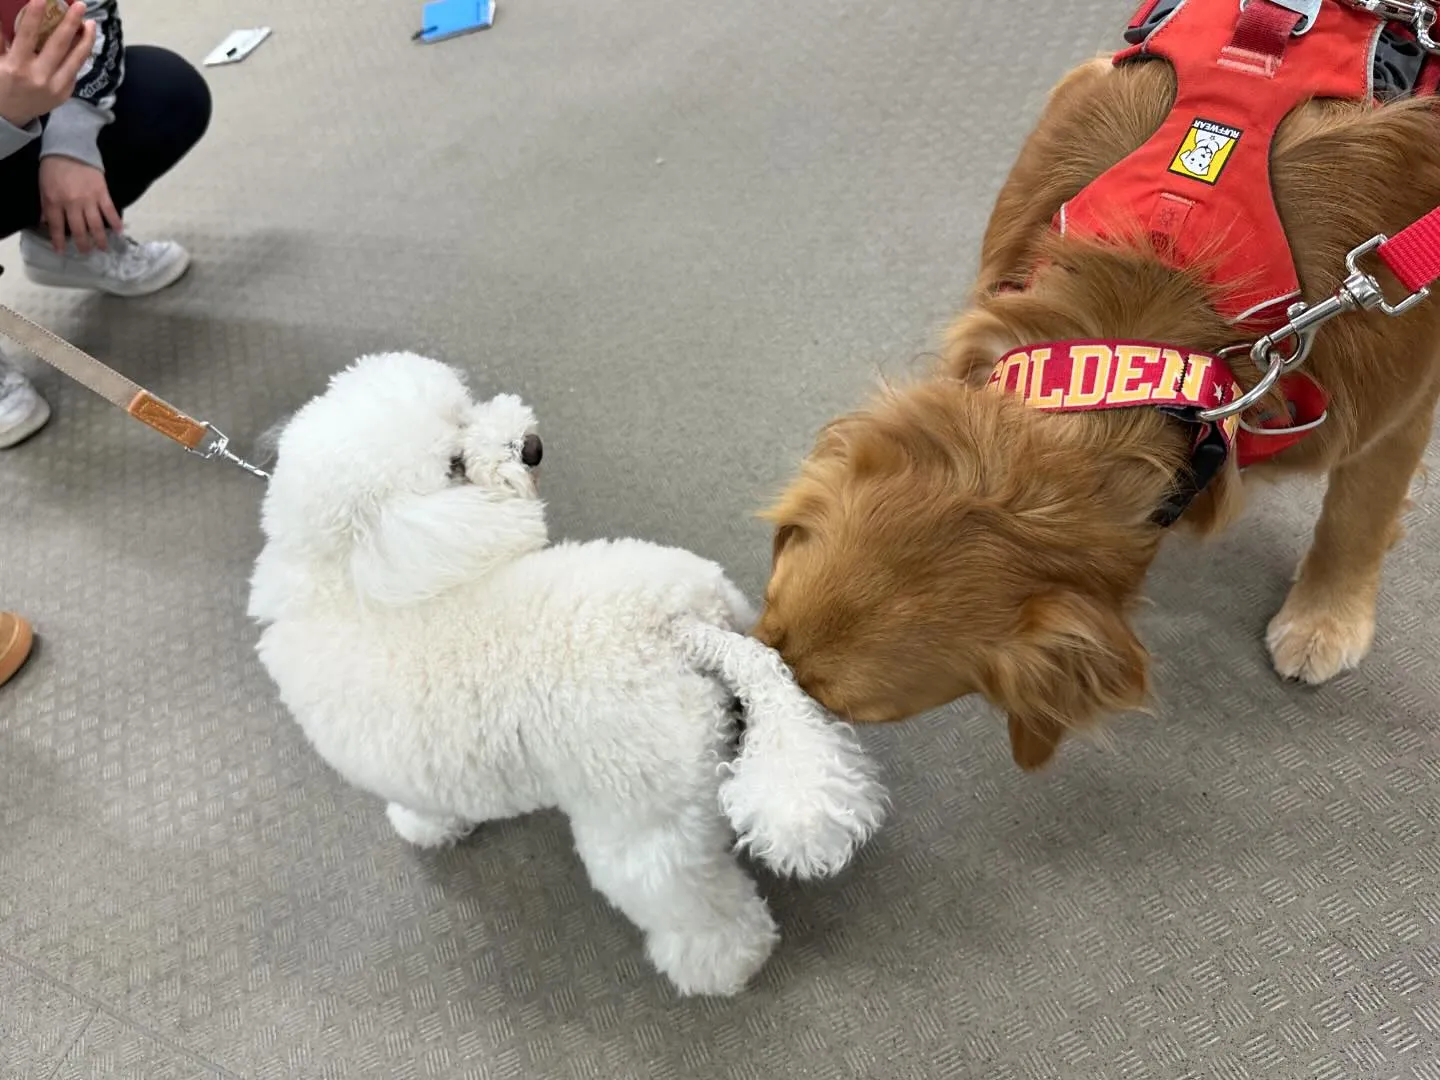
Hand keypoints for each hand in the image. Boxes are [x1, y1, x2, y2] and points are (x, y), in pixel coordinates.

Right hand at [0, 1, 93, 128]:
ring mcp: (55, 87)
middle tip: (80, 5)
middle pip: (59, 45)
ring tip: (90, 23)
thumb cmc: (0, 82)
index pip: (27, 36)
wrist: (10, 115)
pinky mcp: (65, 94)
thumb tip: (4, 13)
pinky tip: (85, 41)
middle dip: (71, 23)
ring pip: (76, 59)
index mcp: (16, 66)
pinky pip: (75, 70)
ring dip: (86, 39)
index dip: (35, 15)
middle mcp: (39, 77)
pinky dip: (81, 55)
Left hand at [38, 155, 119, 253]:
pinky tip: (118, 232)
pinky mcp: (103, 193)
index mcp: (55, 201)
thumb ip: (46, 205)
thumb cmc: (54, 167)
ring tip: (103, 248)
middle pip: (78, 230)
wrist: (70, 147)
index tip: (61, 251)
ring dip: (100, 239)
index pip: (57, 227)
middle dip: (82, 244)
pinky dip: (115, 223)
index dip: (58, 241)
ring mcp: (89, 199)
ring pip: (96, 225)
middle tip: (86, 252)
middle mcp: (72, 204)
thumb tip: (47, 222)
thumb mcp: (43, 186)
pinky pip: (110, 211)